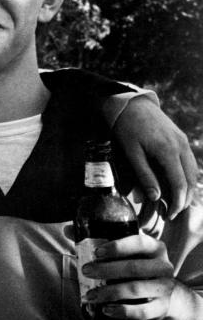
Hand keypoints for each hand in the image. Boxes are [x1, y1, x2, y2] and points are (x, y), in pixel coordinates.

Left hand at [81, 233, 183, 319]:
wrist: (162, 295)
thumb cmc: (136, 267)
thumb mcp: (123, 253)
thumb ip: (97, 240)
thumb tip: (68, 230)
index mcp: (154, 248)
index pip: (139, 242)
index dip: (118, 246)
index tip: (97, 251)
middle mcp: (163, 266)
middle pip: (134, 267)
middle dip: (106, 270)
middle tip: (85, 271)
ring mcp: (164, 288)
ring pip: (136, 289)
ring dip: (110, 292)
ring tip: (90, 295)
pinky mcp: (162, 307)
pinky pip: (143, 311)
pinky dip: (123, 311)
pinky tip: (106, 309)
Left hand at [114, 96, 199, 218]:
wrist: (131, 104)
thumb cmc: (127, 127)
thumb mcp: (131, 152)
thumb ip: (144, 175)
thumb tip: (156, 197)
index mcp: (168, 151)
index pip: (180, 184)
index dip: (177, 202)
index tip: (170, 215)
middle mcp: (181, 147)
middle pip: (190, 180)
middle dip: (185, 199)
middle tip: (174, 213)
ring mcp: (183, 142)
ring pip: (193, 171)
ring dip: (188, 188)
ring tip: (177, 202)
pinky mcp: (181, 138)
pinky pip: (189, 162)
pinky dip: (187, 176)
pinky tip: (179, 184)